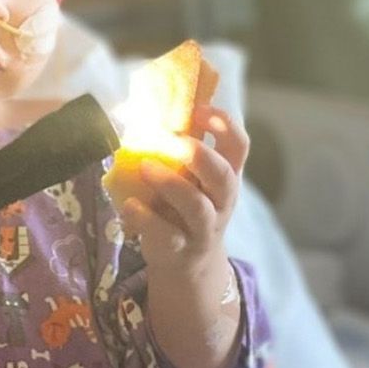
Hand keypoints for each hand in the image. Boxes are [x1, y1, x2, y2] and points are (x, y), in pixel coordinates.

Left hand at [115, 105, 247, 280]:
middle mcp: (221, 201)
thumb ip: (182, 149)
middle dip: (199, 155)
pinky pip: (166, 234)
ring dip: (171, 184)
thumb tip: (155, 104)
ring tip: (145, 166)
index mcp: (227, 175)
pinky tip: (129, 205)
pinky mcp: (179, 248)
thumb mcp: (191, 178)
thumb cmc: (184, 207)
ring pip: (197, 206)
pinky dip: (146, 218)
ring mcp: (203, 228)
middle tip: (173, 140)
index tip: (198, 109)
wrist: (186, 263)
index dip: (224, 124)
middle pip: (223, 176)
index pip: (239, 146)